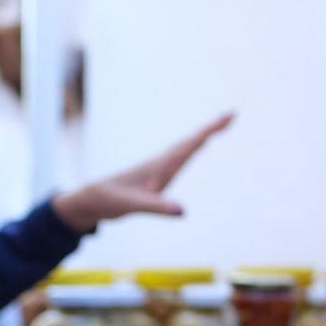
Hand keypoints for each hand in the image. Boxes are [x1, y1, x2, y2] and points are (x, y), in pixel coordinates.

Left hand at [51, 113, 232, 231]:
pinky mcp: (158, 175)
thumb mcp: (133, 206)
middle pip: (192, 140)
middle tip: (232, 114)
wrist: (93, 199)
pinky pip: (181, 157)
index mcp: (160, 165)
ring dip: (204, 135)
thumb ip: (158, 207)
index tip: (227, 117)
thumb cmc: (111, 200)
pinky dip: (194, 148)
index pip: (190, 145)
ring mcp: (160, 168)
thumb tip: (183, 211)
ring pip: (187, 146)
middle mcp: (162, 162)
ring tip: (221, 125)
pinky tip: (197, 147)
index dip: (209, 131)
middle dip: (212, 127)